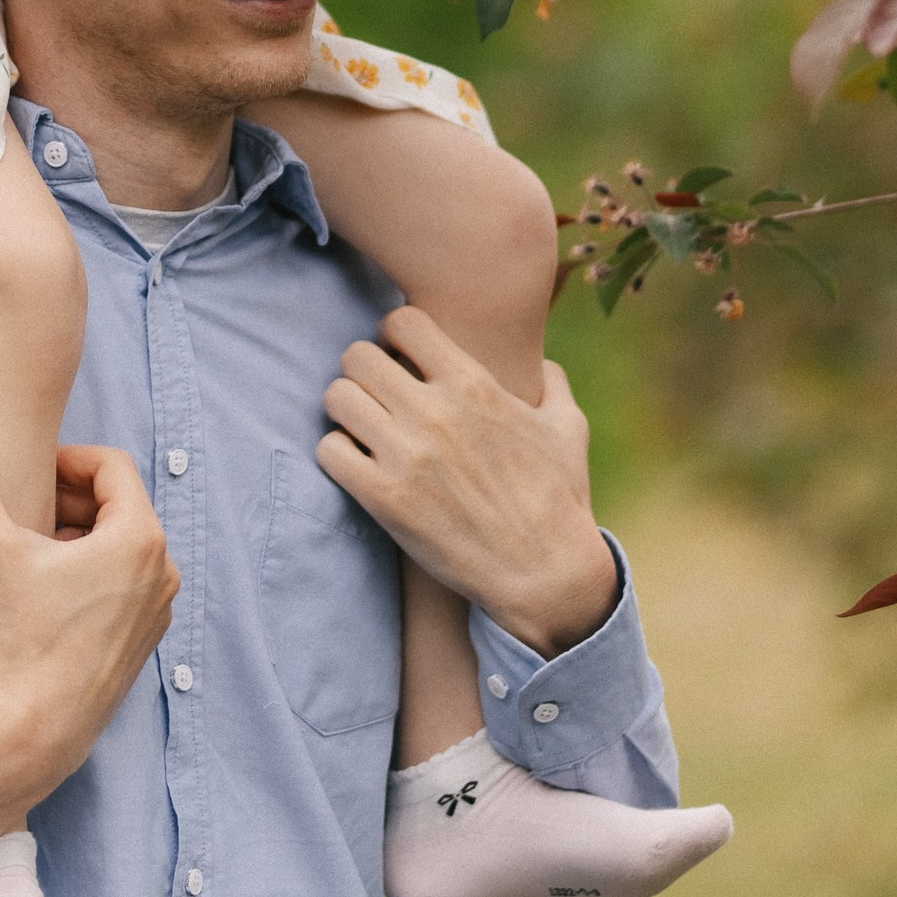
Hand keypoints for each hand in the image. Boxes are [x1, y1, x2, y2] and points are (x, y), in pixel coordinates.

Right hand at [0, 409, 178, 855]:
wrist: (28, 733)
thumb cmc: (15, 638)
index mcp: (140, 538)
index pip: (110, 465)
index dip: (66, 460)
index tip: (29, 472)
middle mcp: (163, 572)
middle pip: (118, 506)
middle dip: (69, 499)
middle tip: (21, 509)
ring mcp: (155, 613)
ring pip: (120, 548)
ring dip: (77, 538)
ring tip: (27, 552)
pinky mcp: (141, 646)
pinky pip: (122, 588)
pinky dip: (88, 576)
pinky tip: (41, 595)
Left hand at [317, 311, 618, 657]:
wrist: (546, 574)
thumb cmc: (560, 499)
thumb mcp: (568, 428)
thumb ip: (551, 384)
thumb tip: (542, 364)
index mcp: (474, 384)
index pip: (401, 321)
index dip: (395, 336)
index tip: (402, 358)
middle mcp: (435, 412)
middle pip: (356, 355)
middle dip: (363, 371)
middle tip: (376, 394)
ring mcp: (406, 455)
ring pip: (336, 397)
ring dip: (346, 410)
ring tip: (364, 427)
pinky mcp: (384, 499)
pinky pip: (328, 450)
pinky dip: (337, 454)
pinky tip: (359, 464)